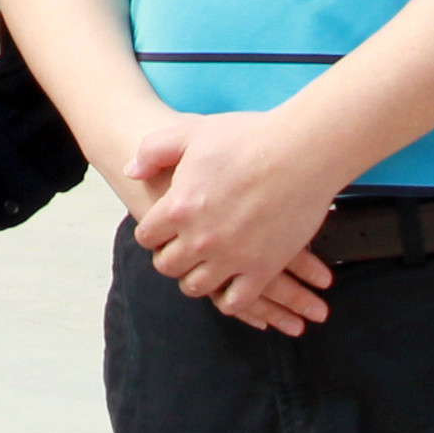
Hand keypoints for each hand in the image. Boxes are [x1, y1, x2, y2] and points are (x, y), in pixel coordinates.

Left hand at [126, 105, 348, 333]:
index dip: (153, 233)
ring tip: (203, 267)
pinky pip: (235, 301)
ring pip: (196, 287)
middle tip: (181, 250)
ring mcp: (232, 257)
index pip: (147, 237)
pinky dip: (228, 299)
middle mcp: (200, 238)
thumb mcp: (191, 131)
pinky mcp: (263, 269)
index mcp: (179, 207)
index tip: (164, 230)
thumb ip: (153, 151)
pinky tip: (230, 285)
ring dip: (195, 279)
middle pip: (167, 266)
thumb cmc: (248, 137)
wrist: (302, 152)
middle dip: (170, 258)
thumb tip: (131, 171)